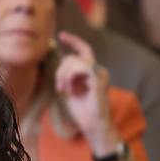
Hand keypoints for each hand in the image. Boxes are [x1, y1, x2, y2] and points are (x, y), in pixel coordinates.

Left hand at [52, 31, 118, 154]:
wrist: (92, 125)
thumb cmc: (81, 110)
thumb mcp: (68, 89)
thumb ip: (66, 75)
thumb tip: (62, 59)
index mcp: (91, 71)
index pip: (83, 50)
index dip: (73, 40)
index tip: (61, 35)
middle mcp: (97, 70)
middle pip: (72, 57)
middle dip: (59, 71)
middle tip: (59, 88)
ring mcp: (100, 74)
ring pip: (74, 61)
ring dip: (63, 76)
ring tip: (65, 91)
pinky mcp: (99, 79)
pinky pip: (82, 67)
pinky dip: (71, 76)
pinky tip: (71, 90)